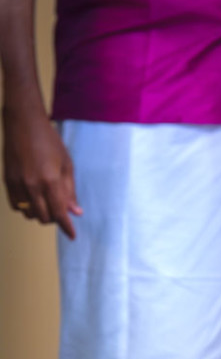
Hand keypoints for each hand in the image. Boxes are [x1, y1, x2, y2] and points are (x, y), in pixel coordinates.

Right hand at [2, 106, 81, 238]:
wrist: (23, 123)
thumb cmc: (49, 141)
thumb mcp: (66, 165)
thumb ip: (70, 191)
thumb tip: (75, 212)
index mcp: (50, 181)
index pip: (60, 213)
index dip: (67, 227)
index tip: (72, 236)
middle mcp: (32, 185)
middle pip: (45, 218)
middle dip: (54, 219)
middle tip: (59, 210)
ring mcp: (18, 184)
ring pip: (30, 214)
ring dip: (40, 214)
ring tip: (46, 202)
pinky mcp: (8, 181)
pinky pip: (17, 206)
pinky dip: (26, 207)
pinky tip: (32, 199)